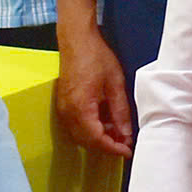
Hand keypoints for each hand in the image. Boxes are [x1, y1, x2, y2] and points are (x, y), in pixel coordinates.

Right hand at [53, 28, 134, 158]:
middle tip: (125, 144)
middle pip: (87, 142)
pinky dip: (91, 130)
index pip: (97, 140)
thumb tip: (125, 134)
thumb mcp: (115, 84)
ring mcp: (63, 109)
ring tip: (118, 132)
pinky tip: (105, 122)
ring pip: (80, 136)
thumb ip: (120, 112)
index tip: (128, 151)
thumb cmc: (95, 57)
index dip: (113, 149)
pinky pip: (76, 126)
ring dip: (98, 139)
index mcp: (81, 108)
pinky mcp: (63, 105)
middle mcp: (68, 112)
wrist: (77, 40)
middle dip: (107, 146)